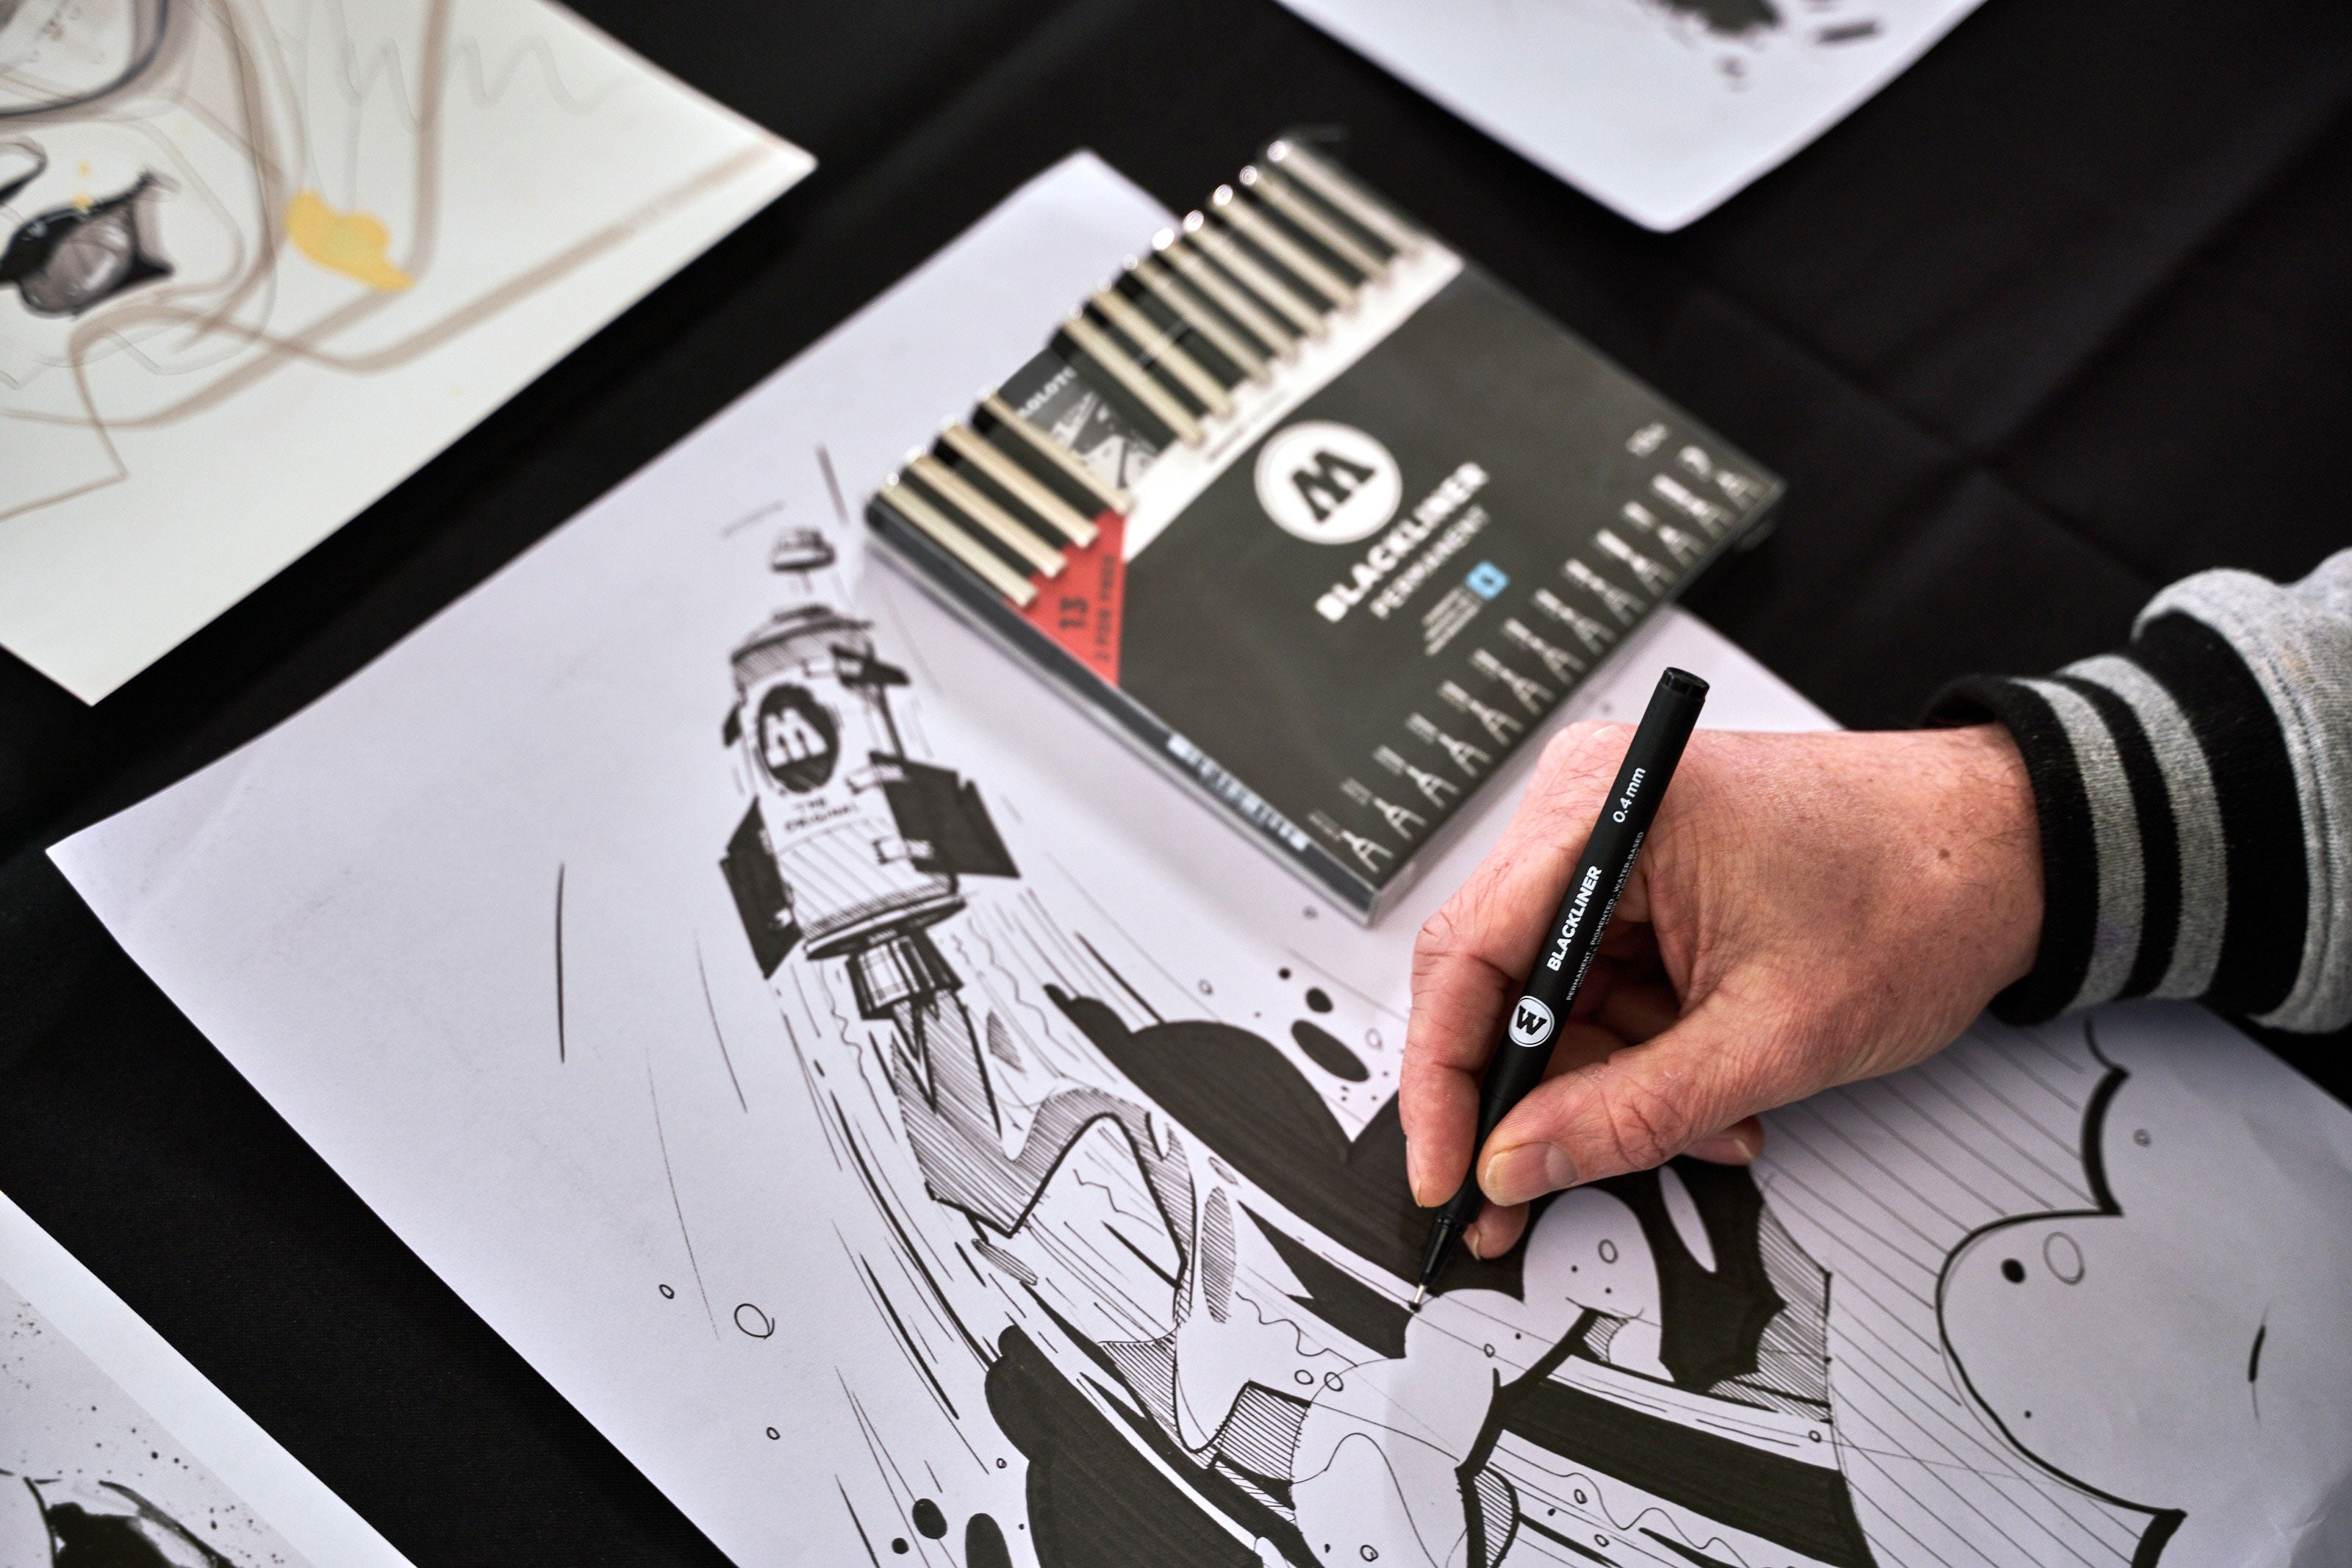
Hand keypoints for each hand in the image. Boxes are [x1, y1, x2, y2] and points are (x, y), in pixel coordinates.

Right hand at [1402, 721, 2040, 1258]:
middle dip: (1540, 1096)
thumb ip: (1628, 1112)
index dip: (1445, 1082)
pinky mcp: (1640, 872)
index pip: (1469, 957)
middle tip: (1530, 1196)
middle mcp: (1589, 807)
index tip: (1447, 1174)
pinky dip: (1641, 1047)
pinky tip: (1708, 1082)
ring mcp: (1612, 837)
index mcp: (1605, 810)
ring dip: (1610, 1081)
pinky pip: (1598, 981)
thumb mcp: (1771, 1036)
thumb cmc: (1917, 895)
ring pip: (1552, 997)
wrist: (2009, 849)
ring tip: (1707, 1125)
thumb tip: (1516, 1165)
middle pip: (1502, 982)